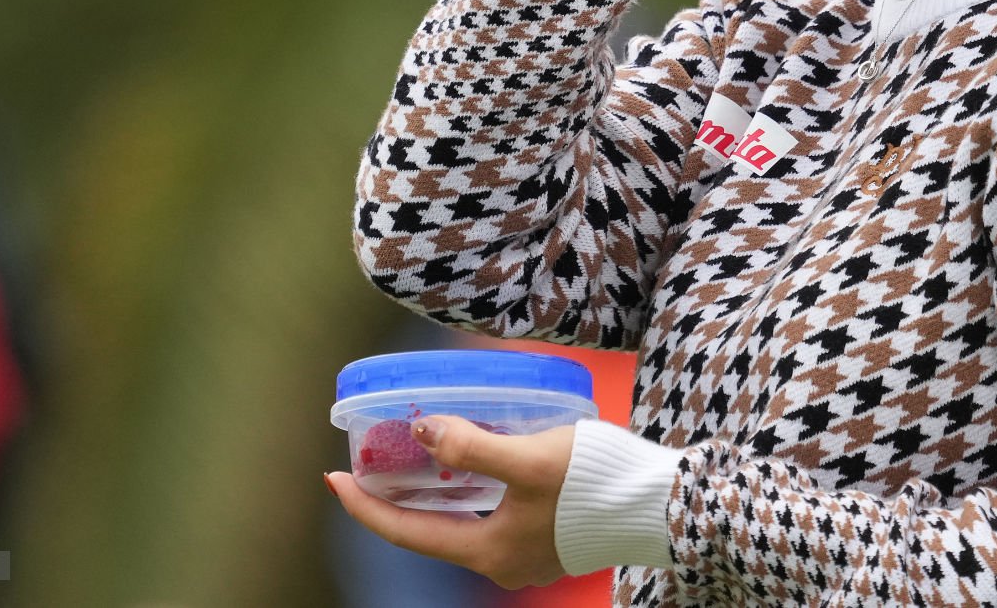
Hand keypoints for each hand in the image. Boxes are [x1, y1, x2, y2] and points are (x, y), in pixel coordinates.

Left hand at [325, 415, 577, 590]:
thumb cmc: (597, 483)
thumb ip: (472, 448)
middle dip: (398, 496)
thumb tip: (421, 432)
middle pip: (432, 532)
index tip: (332, 476)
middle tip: (373, 460)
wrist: (664, 503)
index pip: (405, 533)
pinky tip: (479, 463)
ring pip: (465, 523)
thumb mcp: (529, 459)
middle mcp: (504, 563)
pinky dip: (474, 491)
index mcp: (488, 552)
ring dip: (438, 492)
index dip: (364, 505)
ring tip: (420, 455)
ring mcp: (530, 554)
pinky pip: (496, 516)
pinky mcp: (554, 539)